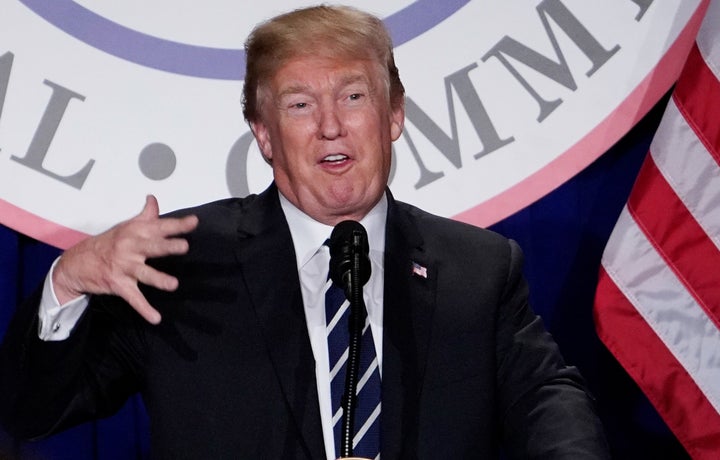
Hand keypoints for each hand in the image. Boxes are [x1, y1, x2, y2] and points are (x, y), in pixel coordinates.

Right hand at [52, 195, 198, 323]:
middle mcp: (130, 247)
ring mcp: (123, 267)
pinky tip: (156, 318)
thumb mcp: (125, 226)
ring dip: (158, 279)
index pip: (160, 226)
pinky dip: (144, 309)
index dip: (177, 225)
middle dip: (167, 246)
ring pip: (144, 274)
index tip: (194, 222)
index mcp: (135, 232)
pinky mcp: (117, 284)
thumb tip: (153, 199)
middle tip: (184, 247)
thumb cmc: (107, 242)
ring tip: (173, 285)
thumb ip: (145, 216)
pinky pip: (133, 298)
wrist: (76, 262)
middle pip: (152, 247)